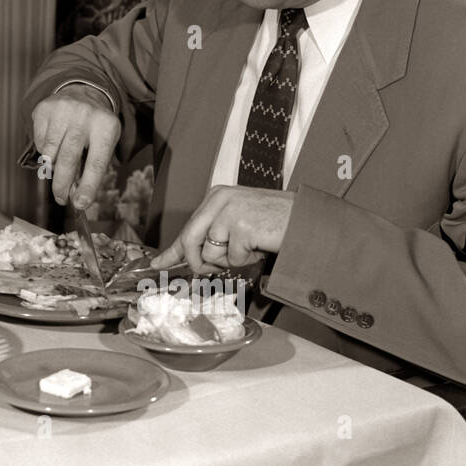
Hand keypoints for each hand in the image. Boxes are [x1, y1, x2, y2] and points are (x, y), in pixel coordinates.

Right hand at [30, 84, 120, 210]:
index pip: (96, 163)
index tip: (80, 204)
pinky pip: (39, 142)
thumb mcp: (103, 143)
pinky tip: (53, 146)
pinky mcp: (44, 110)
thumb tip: (77, 196)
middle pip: (69, 159)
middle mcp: (84, 116)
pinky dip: (44, 152)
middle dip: (62, 185)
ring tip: (58, 169)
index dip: (88, 187)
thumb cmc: (95, 126)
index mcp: (106, 127)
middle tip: (61, 199)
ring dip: (52, 168)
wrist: (82, 92)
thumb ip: (92, 168)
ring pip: (50, 153)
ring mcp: (62, 111)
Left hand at [151, 186, 295, 274]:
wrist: (307, 220)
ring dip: (231, 260)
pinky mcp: (241, 226)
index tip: (158, 264)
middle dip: (199, 262)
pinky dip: (247, 260)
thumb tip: (192, 258)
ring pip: (211, 254)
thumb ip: (215, 235)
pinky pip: (233, 258)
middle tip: (212, 268)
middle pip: (190, 241)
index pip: (188, 227)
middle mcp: (219, 200)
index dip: (173, 250)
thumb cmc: (275, 222)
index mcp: (216, 196)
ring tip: (251, 247)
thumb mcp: (238, 222)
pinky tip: (260, 246)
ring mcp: (230, 212)